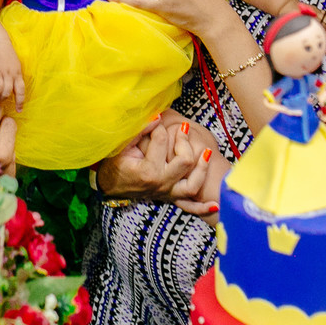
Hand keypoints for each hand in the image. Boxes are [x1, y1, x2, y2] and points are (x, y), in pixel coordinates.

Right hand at [0, 43, 24, 111]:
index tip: (18, 111)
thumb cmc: (7, 55)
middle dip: (1, 99)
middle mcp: (7, 73)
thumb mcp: (16, 66)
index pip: (20, 90)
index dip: (20, 102)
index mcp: (17, 73)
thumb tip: (15, 92)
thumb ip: (16, 77)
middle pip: (6, 92)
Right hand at [97, 113, 218, 213]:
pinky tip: (215, 204)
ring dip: (203, 168)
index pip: (162, 141)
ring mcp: (167, 192)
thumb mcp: (122, 146)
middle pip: (185, 161)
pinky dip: (203, 207)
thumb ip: (139, 132)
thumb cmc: (115, 164)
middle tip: (181, 129)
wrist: (110, 185)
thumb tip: (157, 117)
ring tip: (206, 152)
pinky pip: (190, 207)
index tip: (157, 120)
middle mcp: (160, 183)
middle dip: (185, 141)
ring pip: (193, 183)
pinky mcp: (170, 198)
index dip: (160, 127)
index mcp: (147, 170)